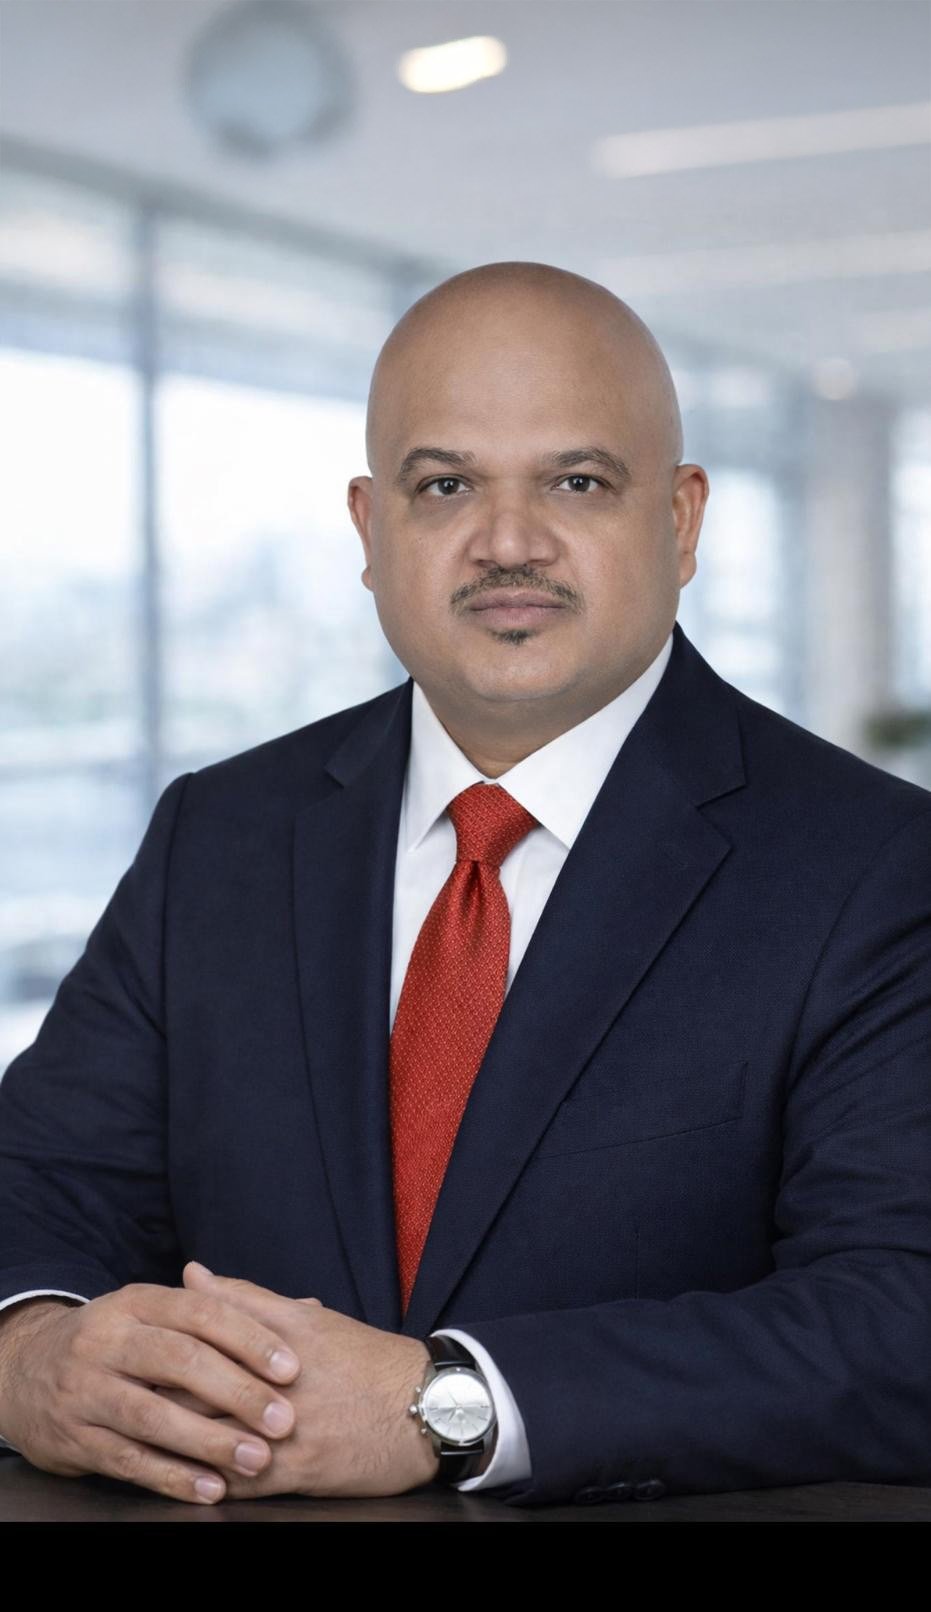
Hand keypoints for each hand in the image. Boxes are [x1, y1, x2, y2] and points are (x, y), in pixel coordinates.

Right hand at [0, 1281, 302, 1503]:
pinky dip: (172, 1477)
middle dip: (237, 1392)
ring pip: (153, 1416)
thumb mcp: (159, 1313)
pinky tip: (211, 1489)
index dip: (248, 1338)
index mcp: (136, 1301)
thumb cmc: (120, 1341)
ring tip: (257, 1459)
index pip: (199, 1313)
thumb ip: (229, 1311)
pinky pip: (127, 1461)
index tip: (292, 1366)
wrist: (28, 1371)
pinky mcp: (73, 1437)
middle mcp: (107, 1339)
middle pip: (179, 1362)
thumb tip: (308, 1308)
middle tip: (284, 1419)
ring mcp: (85, 1390)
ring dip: (209, 1441)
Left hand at [155, 1263, 439, 1498]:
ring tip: (137, 1437)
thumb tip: (192, 1272)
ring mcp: (288, 1431)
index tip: (128, 1347)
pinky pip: (239, 1480)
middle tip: (121, 1392)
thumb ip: (246, 1296)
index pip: (205, 1336)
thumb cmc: (367, 1360)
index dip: (160, 1345)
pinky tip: (180, 1479)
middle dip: (157, 1393)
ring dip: (172, 1440)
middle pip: (199, 1388)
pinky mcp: (300, 1472)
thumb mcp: (310, 1317)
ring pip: (212, 1437)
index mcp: (281, 1337)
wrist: (428, 1408)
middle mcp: (280, 1382)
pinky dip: (205, 1480)